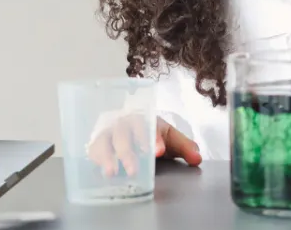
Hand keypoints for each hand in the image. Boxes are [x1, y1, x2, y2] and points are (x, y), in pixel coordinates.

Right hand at [87, 115, 201, 176]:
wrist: (130, 130)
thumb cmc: (152, 134)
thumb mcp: (170, 138)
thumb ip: (185, 147)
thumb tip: (197, 158)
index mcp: (145, 118)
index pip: (148, 125)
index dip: (153, 138)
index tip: (158, 151)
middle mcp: (124, 123)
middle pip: (123, 133)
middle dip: (128, 152)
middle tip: (133, 169)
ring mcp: (108, 132)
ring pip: (105, 141)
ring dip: (107, 156)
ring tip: (112, 172)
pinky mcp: (97, 144)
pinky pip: (94, 149)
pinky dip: (96, 158)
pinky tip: (101, 170)